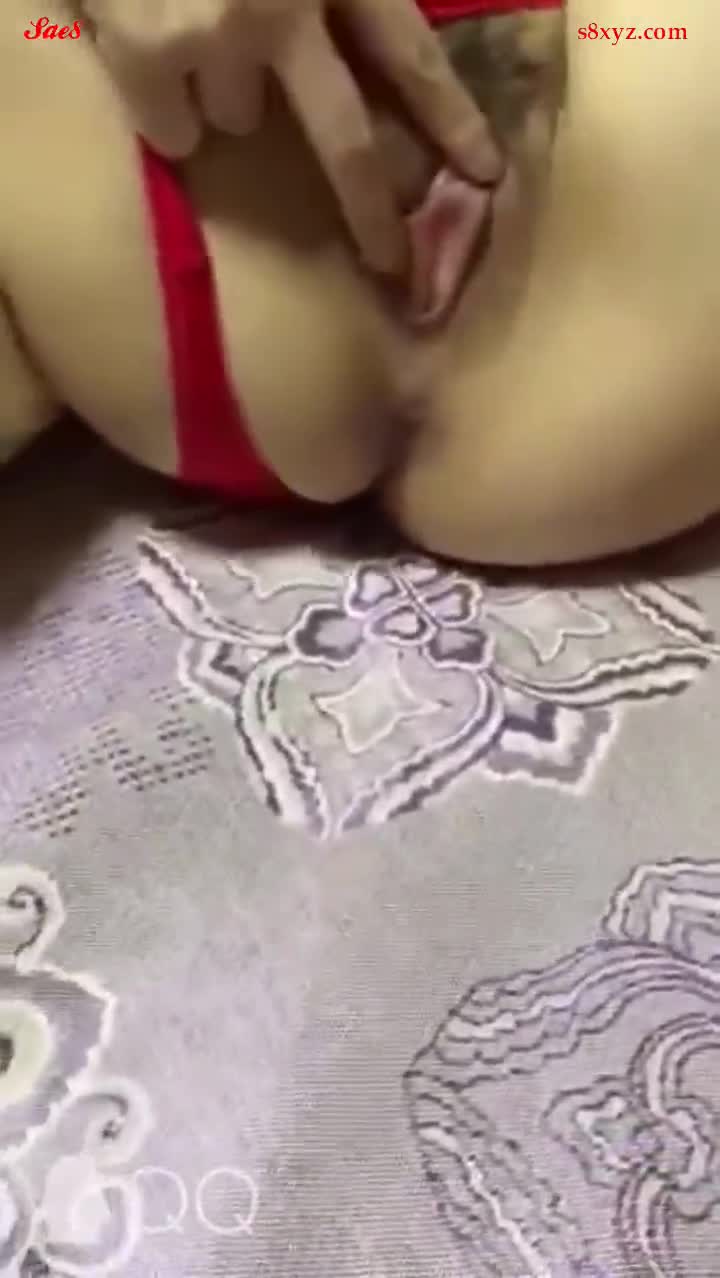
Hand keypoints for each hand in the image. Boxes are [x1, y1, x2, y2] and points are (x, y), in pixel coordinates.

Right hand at [83, 0, 501, 274]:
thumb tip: (347, 48)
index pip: (411, 53)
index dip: (451, 117)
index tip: (486, 172)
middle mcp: (286, 4)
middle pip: (345, 139)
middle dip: (371, 210)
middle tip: (390, 258)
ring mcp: (218, 32)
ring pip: (238, 120)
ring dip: (224, 92)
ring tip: (192, 30)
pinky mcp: (150, 54)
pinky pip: (176, 132)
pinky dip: (165, 107)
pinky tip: (146, 49)